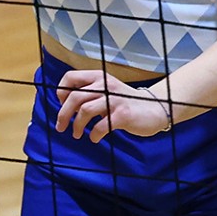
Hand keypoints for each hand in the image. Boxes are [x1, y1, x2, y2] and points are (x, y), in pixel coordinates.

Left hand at [54, 69, 172, 142]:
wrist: (155, 109)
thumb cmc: (124, 102)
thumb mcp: (106, 91)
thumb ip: (88, 93)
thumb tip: (65, 106)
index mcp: (98, 77)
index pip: (70, 78)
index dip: (61, 92)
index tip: (62, 105)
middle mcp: (105, 85)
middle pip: (74, 97)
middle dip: (63, 114)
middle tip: (60, 127)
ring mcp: (115, 99)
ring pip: (85, 111)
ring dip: (77, 125)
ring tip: (76, 134)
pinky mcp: (123, 115)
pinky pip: (101, 126)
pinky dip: (93, 134)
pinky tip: (94, 138)